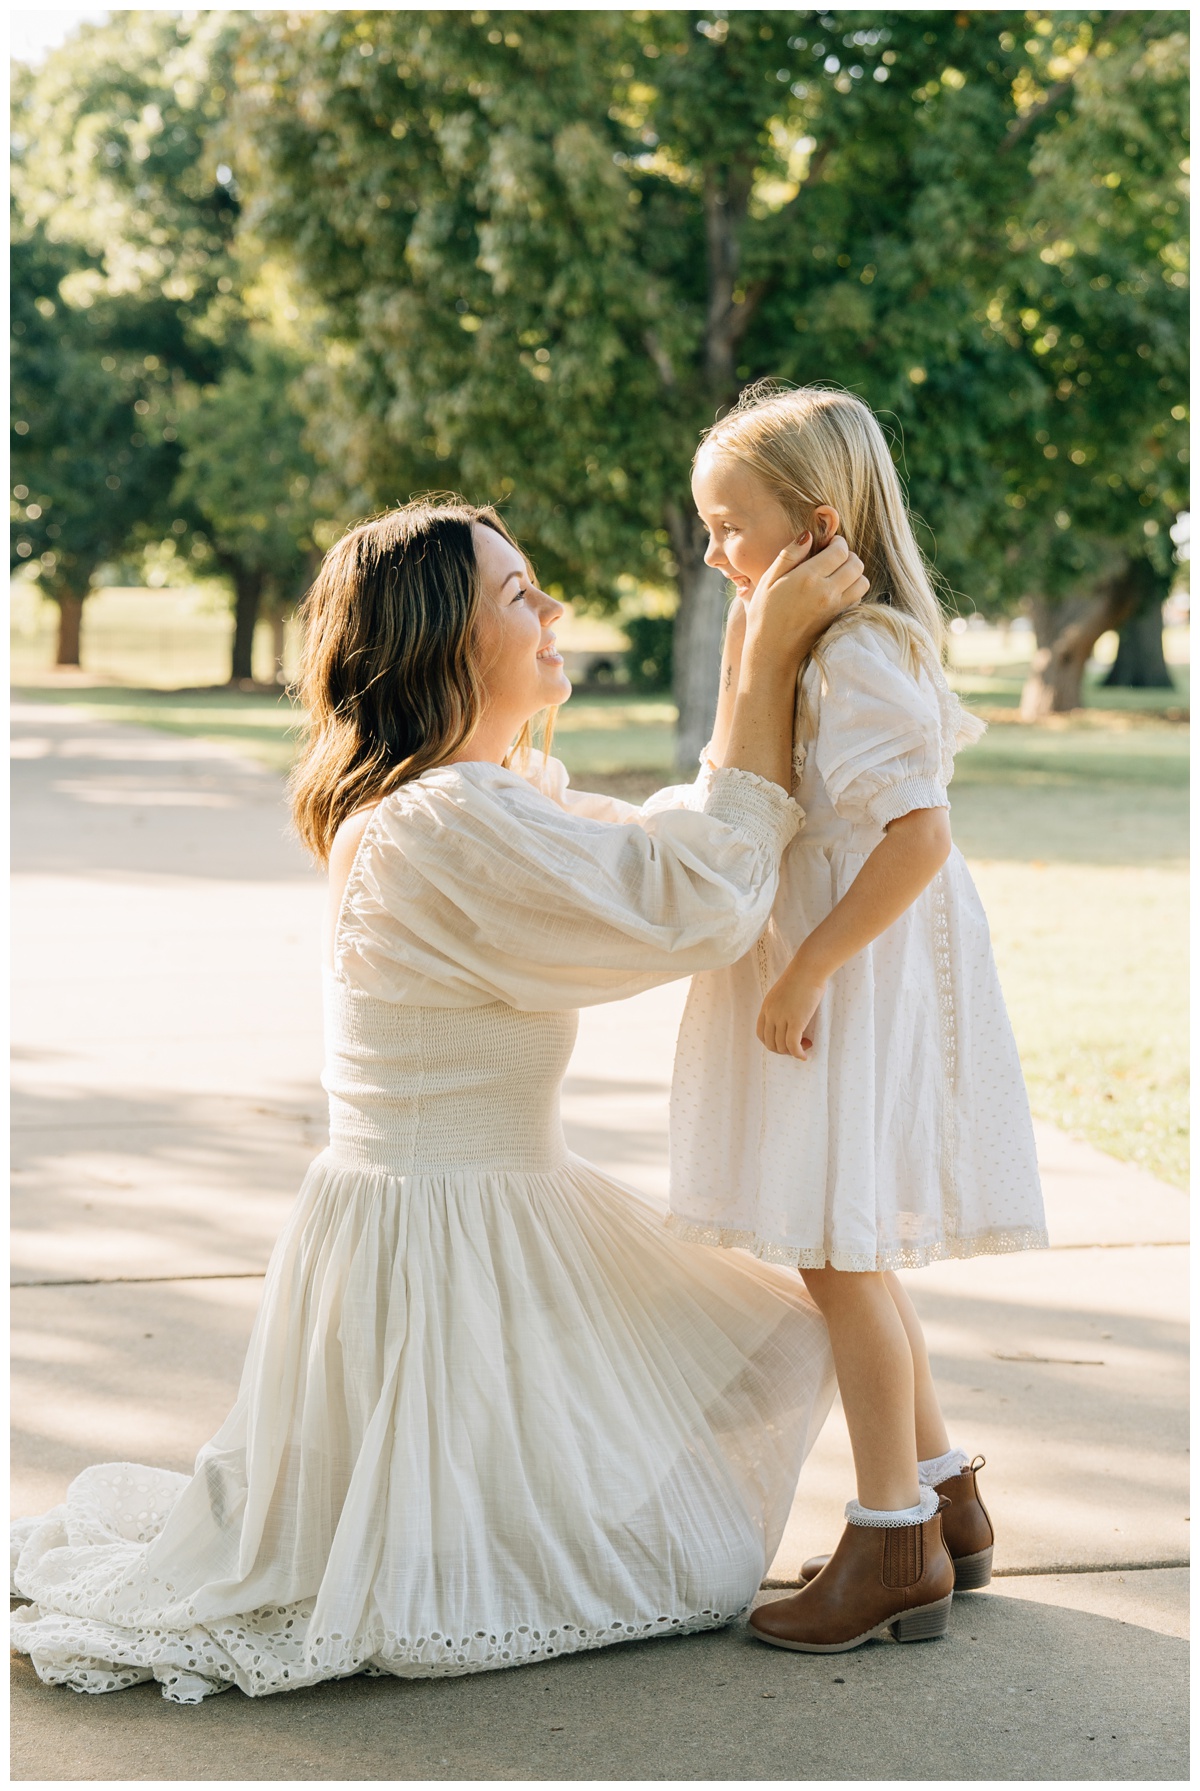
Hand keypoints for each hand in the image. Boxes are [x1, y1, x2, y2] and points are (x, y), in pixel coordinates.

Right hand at [747, 534, 868, 657]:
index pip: (839, 550)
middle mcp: (827, 591)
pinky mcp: (839, 619)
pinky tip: (836, 592)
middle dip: (848, 556)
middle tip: (833, 558)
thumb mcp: (768, 580)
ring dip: (853, 574)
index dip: (837, 543)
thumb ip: (789, 555)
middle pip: (856, 563)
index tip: (828, 544)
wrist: (772, 652)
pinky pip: (858, 599)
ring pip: (862, 581)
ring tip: (837, 575)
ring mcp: (836, 607)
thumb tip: (808, 535)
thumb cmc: (764, 615)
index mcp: (808, 577)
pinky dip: (853, 591)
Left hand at [757, 962, 825, 1059]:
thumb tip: (793, 1013)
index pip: (761, 1034)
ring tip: (806, 1046)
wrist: (809, 968)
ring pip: (781, 1046)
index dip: (772, 1043)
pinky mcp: (796, 1021)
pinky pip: (793, 1045)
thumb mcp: (784, 992)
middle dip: (783, 1050)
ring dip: (793, 1052)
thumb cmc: (802, 976)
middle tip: (798, 1045)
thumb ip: (783, 1004)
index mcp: (766, 1007)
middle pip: (770, 1043)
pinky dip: (798, 1054)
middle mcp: (771, 1014)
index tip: (785, 1042)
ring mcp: (782, 1018)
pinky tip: (804, 1055)